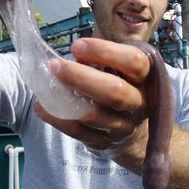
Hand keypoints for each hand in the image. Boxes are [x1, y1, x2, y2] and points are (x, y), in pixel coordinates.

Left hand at [33, 37, 150, 151]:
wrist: (133, 129)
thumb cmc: (121, 85)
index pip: (133, 62)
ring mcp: (124, 126)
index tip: (76, 46)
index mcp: (147, 78)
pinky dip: (57, 119)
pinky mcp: (106, 142)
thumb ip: (104, 57)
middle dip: (81, 77)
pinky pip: (79, 132)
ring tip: (45, 84)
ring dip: (66, 100)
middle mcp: (140, 103)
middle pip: (114, 92)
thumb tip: (73, 51)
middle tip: (54, 65)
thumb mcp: (122, 67)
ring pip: (94, 115)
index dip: (104, 52)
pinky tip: (42, 106)